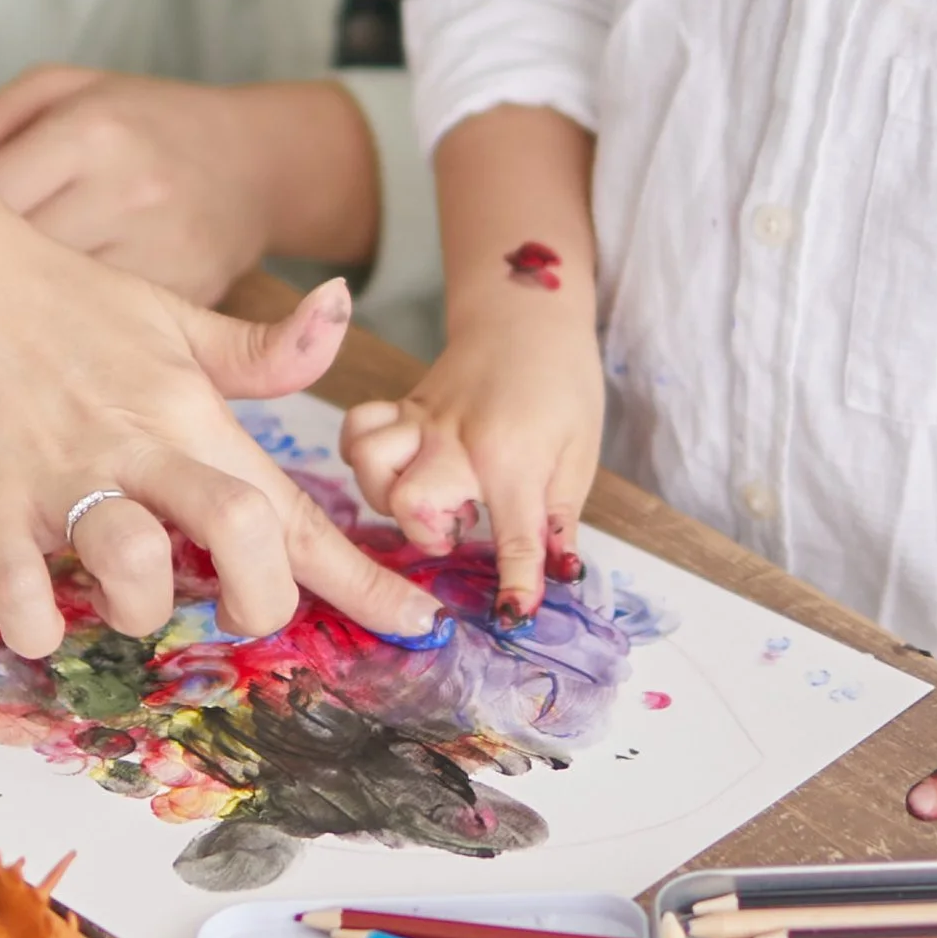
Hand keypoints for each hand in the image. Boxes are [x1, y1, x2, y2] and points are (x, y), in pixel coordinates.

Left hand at [0, 64, 377, 301]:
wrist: (253, 162)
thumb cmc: (144, 122)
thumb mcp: (68, 89)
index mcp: (91, 131)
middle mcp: (127, 193)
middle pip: (13, 256)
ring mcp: (160, 253)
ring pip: (54, 307)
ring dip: (9, 315)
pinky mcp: (185, 303)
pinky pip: (103, 332)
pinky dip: (62, 335)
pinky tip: (35, 331)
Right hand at [0, 173, 437, 659]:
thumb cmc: (53, 298)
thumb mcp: (169, 315)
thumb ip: (258, 348)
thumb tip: (340, 308)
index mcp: (189, 412)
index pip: (293, 507)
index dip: (362, 578)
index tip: (416, 625)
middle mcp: (137, 447)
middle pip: (241, 537)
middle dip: (258, 605)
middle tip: (237, 614)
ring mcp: (58, 477)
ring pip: (137, 571)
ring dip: (141, 611)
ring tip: (123, 595)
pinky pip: (22, 596)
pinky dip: (37, 625)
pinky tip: (36, 609)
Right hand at [342, 310, 606, 617]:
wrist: (530, 318)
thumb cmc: (564, 386)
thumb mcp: (579, 454)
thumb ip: (560, 518)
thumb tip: (561, 575)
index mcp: (513, 458)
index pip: (515, 537)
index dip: (516, 585)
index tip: (511, 619)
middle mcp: (457, 442)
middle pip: (409, 502)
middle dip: (426, 532)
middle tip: (458, 524)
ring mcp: (423, 423)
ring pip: (370, 464)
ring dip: (387, 495)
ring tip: (427, 497)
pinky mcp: (404, 410)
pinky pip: (357, 430)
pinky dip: (361, 454)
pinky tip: (394, 467)